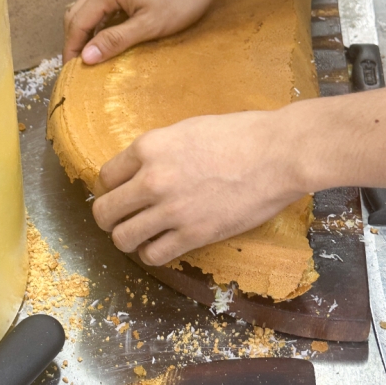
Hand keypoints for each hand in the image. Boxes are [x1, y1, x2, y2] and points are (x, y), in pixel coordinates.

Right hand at [63, 0, 225, 64]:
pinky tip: (111, 34)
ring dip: (88, 29)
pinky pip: (104, 1)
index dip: (72, 47)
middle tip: (80, 64)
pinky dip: (101, 19)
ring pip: (90, 6)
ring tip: (95, 52)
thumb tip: (86, 57)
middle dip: (76, 38)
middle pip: (77, 12)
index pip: (77, 22)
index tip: (72, 70)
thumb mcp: (149, 26)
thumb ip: (115, 40)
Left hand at [91, 110, 305, 265]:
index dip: (114, 188)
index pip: (106, 177)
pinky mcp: (194, 234)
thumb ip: (163, 149)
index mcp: (150, 147)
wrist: (279, 154)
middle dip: (112, 217)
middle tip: (127, 218)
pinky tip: (164, 245)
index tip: (125, 194)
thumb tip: (149, 166)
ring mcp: (172, 210)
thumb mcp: (191, 128)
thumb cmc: (244, 135)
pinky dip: (153, 254)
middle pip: (105, 211)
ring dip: (129, 239)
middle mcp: (152, 180)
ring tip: (144, 235)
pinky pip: (154, 255)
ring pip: (123, 238)